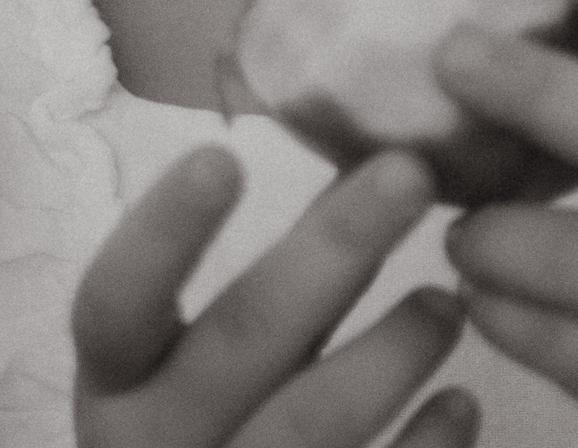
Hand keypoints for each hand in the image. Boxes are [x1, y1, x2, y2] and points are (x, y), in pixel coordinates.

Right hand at [73, 145, 480, 447]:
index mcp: (119, 380)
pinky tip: (462, 403)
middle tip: (411, 172)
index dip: (163, 233)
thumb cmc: (215, 425)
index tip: (222, 157)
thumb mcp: (214, 356)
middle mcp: (156, 442)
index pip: (115, 304)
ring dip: (391, 352)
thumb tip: (371, 160)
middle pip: (242, 340)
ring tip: (448, 302)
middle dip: (332, 251)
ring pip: (311, 425)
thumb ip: (278, 275)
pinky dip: (423, 446)